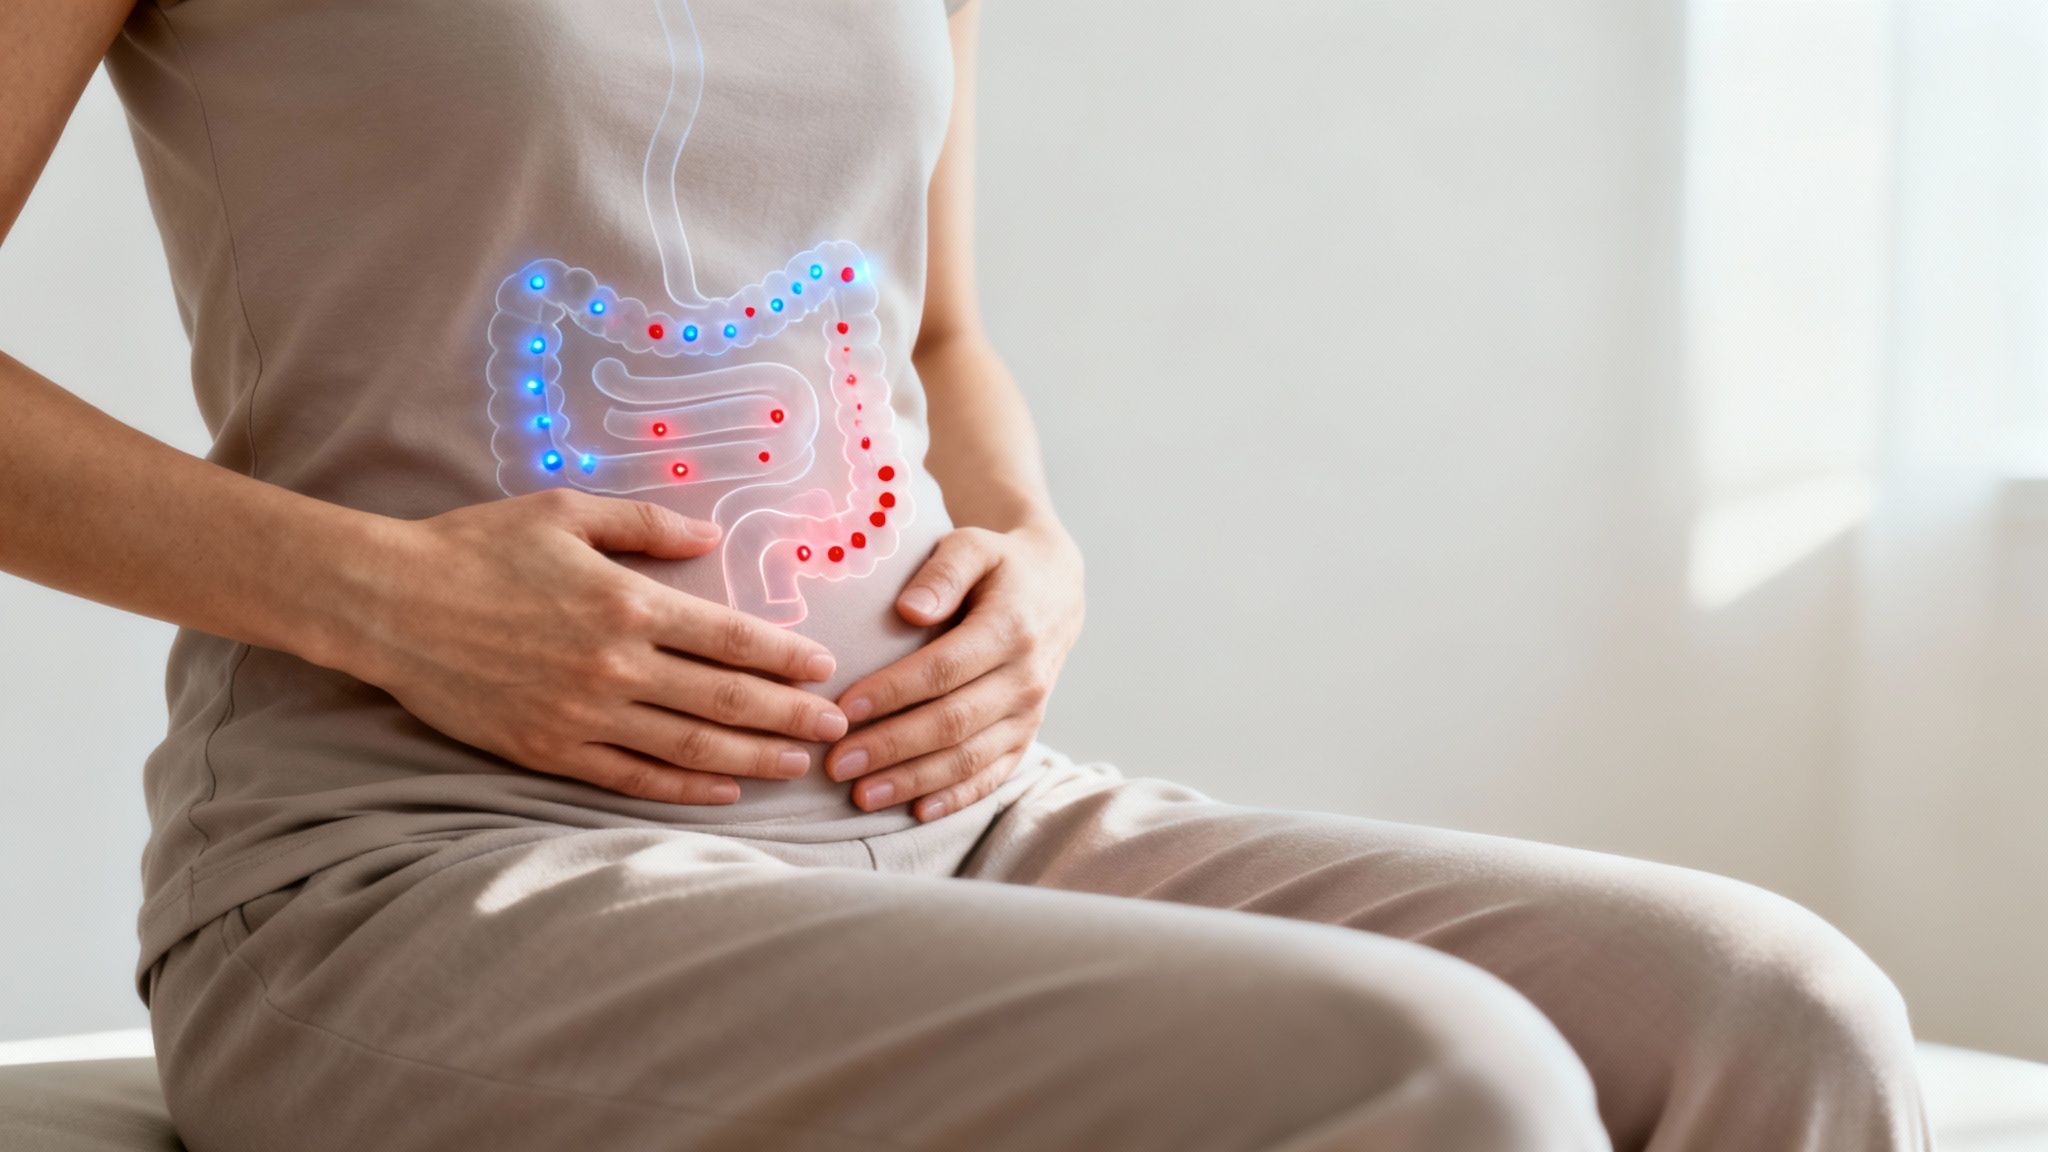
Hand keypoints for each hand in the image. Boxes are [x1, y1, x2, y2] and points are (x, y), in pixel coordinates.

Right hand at [338, 490, 848, 804]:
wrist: (388, 603)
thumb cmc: (478, 548)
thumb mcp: (566, 513)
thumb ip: (646, 525)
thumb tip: (710, 535)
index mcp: (626, 604)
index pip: (730, 638)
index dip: (786, 658)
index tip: (826, 669)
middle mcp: (614, 667)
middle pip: (726, 699)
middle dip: (791, 716)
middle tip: (839, 726)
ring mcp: (582, 716)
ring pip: (689, 746)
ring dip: (752, 758)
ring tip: (800, 764)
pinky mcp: (549, 750)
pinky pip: (632, 777)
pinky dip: (685, 787)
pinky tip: (725, 790)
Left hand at [824, 520, 1083, 819]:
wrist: (1055, 588)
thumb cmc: (999, 565)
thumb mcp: (974, 545)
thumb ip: (943, 572)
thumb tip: (908, 610)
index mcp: (1010, 629)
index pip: (944, 669)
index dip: (893, 692)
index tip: (844, 708)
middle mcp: (1025, 678)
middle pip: (953, 722)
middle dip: (891, 747)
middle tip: (836, 764)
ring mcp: (1030, 713)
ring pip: (970, 758)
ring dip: (914, 780)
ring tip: (861, 795)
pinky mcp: (1027, 736)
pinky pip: (993, 775)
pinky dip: (956, 798)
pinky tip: (916, 812)